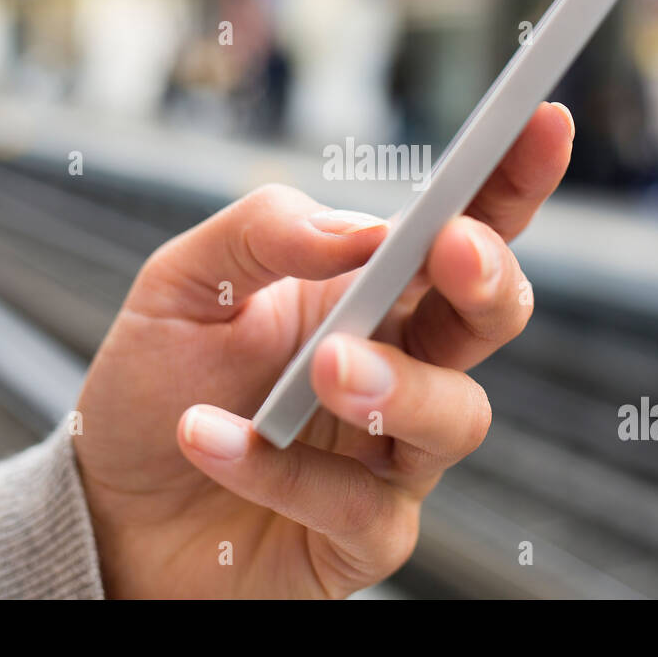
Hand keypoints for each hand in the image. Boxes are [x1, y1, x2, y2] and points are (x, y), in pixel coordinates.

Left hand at [73, 102, 573, 596]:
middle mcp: (400, 365)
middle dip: (488, 277)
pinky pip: (362, 505)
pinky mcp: (366, 536)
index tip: (544, 121)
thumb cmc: (157, 385)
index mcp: (369, 291)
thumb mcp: (183, 283)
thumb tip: (365, 229)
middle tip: (453, 248)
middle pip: (492, 316)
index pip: (462, 227)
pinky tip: (207, 440)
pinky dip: (281, 470)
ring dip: (395, 384)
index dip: (512, 178)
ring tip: (321, 369)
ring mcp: (392, 454)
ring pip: (456, 417)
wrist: (113, 510)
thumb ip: (264, 233)